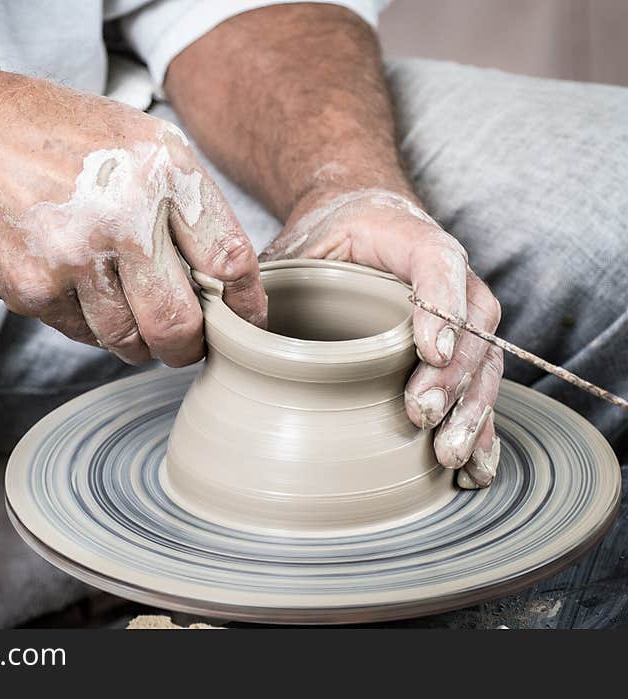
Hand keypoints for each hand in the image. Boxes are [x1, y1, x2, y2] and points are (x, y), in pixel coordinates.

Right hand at [0, 63, 265, 366]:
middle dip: (189, 347)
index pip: (230, 259)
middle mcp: (125, 214)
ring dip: (137, 341)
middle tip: (186, 345)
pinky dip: (88, 324)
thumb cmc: (56, 138)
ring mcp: (76, 255)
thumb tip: (227, 278)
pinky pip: (83, 334)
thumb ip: (185, 202)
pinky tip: (74, 287)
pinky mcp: (35, 288)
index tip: (246, 325)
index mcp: (164, 169)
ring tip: (123, 309)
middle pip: (182, 323)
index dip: (246, 306)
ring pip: (130, 340)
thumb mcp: (137, 140)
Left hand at [260, 187, 502, 488]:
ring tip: (448, 455)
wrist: (357, 223)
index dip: (440, 305)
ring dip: (470, 410)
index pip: (438, 262)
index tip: (427, 351)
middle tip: (421, 416)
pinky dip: (481, 427)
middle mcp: (448, 275)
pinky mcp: (457, 349)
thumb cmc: (324, 239)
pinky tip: (475, 467)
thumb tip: (228, 330)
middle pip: (471, 323)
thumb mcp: (292, 247)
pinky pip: (480, 386)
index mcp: (407, 238)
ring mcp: (459, 313)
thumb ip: (267, 279)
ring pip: (484, 360)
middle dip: (452, 375)